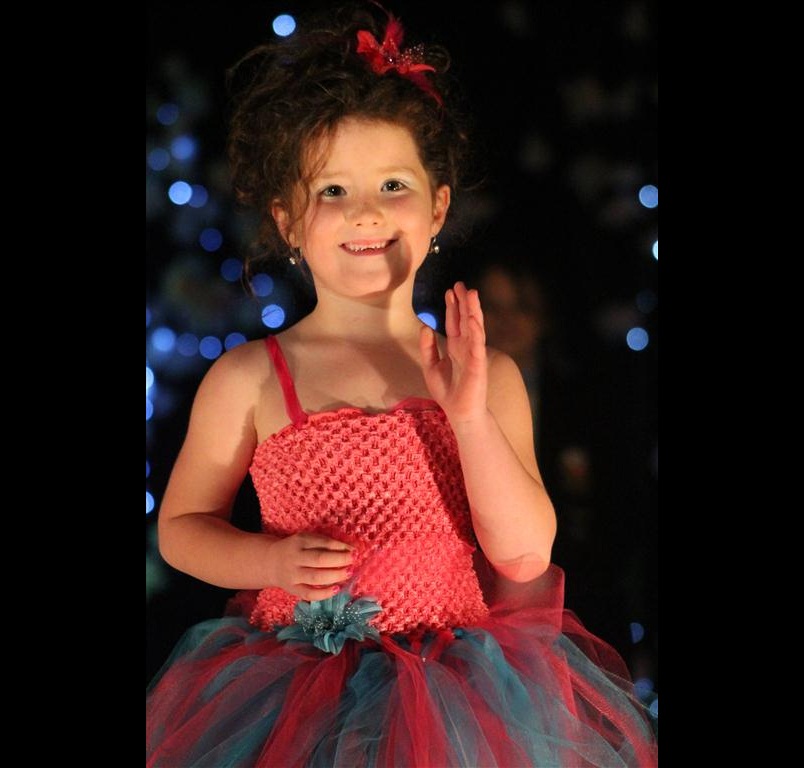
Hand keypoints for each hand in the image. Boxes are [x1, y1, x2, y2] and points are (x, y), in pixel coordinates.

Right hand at [266, 533, 353, 600]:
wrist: (271, 562)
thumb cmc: (296, 549)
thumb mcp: (307, 539)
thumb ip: (325, 543)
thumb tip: (349, 549)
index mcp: (300, 542)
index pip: (322, 543)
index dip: (340, 547)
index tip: (354, 551)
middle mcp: (295, 558)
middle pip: (319, 560)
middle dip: (340, 560)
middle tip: (353, 561)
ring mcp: (293, 575)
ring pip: (315, 577)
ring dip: (335, 576)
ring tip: (348, 573)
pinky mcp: (293, 589)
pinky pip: (309, 594)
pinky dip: (324, 594)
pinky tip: (336, 589)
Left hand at [419, 281, 487, 426]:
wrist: (459, 412)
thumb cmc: (447, 391)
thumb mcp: (430, 366)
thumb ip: (427, 347)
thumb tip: (425, 326)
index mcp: (455, 347)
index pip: (454, 322)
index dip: (452, 307)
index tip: (450, 290)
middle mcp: (466, 347)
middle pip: (465, 320)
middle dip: (463, 302)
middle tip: (460, 284)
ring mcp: (473, 354)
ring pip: (474, 327)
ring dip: (473, 310)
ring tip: (471, 293)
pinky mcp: (478, 364)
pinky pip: (477, 345)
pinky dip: (476, 331)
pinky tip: (473, 319)